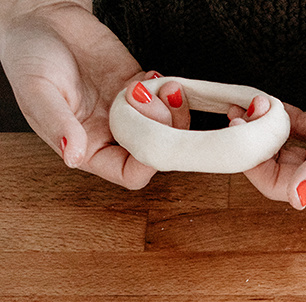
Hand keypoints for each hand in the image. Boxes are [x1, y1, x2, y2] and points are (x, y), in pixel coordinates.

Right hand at [0, 0, 158, 186]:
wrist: (39, 16)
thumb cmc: (29, 57)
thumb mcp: (36, 91)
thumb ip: (57, 123)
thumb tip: (72, 155)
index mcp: (88, 148)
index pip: (128, 174)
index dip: (145, 165)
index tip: (150, 139)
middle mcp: (111, 134)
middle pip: (154, 150)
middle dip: (161, 128)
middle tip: (145, 96)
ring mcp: (128, 111)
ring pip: (166, 126)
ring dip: (170, 109)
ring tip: (155, 85)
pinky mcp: (136, 86)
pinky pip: (164, 98)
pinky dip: (168, 90)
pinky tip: (153, 77)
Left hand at [234, 0, 305, 209]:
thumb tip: (296, 198)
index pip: (280, 188)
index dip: (255, 163)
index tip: (244, 133)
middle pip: (278, 169)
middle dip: (257, 142)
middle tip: (247, 109)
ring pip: (286, 147)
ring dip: (269, 127)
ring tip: (259, 102)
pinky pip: (300, 127)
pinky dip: (285, 116)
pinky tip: (278, 103)